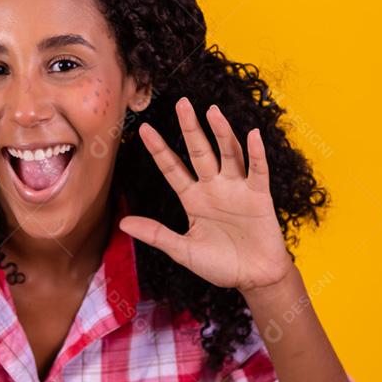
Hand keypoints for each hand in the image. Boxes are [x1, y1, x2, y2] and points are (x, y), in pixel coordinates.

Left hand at [118, 97, 293, 294]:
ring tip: (212, 111)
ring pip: (228, 154)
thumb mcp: (183, 250)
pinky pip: (257, 171)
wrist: (254, 278)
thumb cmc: (220, 265)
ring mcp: (237, 189)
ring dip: (222, 133)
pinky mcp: (259, 196)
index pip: (172, 168)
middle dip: (190, 128)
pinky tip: (253, 135)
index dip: (159, 149)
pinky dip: (256, 153)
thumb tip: (122, 223)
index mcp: (193, 199)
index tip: (144, 129)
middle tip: (181, 103)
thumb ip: (156, 234)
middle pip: (200, 152)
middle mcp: (214, 187)